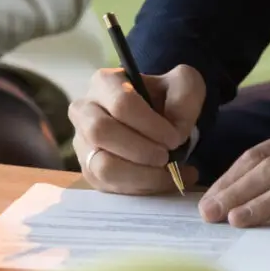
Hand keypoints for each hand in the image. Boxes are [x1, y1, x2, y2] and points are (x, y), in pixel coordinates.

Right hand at [68, 63, 203, 193]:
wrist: (159, 121)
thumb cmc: (167, 99)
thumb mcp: (184, 85)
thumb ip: (185, 98)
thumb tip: (175, 133)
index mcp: (105, 82)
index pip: (121, 103)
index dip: (151, 125)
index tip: (175, 138)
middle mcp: (84, 111)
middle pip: (101, 132)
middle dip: (140, 150)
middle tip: (166, 157)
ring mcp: (83, 143)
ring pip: (102, 166)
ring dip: (140, 175)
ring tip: (168, 173)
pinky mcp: (89, 170)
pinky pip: (108, 186)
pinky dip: (139, 188)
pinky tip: (161, 181)